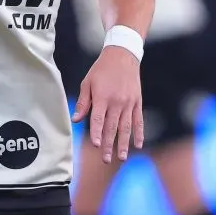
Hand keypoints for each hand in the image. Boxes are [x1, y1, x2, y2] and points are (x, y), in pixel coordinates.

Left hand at [72, 46, 143, 163]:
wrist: (123, 55)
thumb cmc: (102, 69)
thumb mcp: (88, 82)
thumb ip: (83, 102)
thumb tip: (76, 119)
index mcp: (102, 97)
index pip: (98, 119)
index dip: (96, 133)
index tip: (95, 145)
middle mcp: (116, 101)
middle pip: (111, 126)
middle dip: (108, 144)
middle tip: (106, 159)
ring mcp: (129, 102)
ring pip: (126, 127)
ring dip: (123, 143)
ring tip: (121, 157)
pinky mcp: (137, 102)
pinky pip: (138, 120)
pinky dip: (139, 133)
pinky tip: (138, 144)